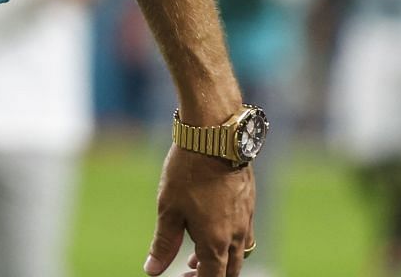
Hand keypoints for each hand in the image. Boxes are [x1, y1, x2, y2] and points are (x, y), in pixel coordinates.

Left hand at [144, 146, 255, 276]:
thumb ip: (164, 243)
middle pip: (229, 271)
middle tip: (186, 270)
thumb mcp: (168, 209)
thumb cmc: (188, 172)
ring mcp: (246, 220)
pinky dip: (227, 240)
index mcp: (216, 243)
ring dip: (219, 259)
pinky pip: (243, 234)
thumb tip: (152, 270)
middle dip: (209, 274)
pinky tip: (211, 227)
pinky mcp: (248, 204)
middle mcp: (236, 236)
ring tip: (195, 255)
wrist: (215, 137)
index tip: (181, 276)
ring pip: (238, 254)